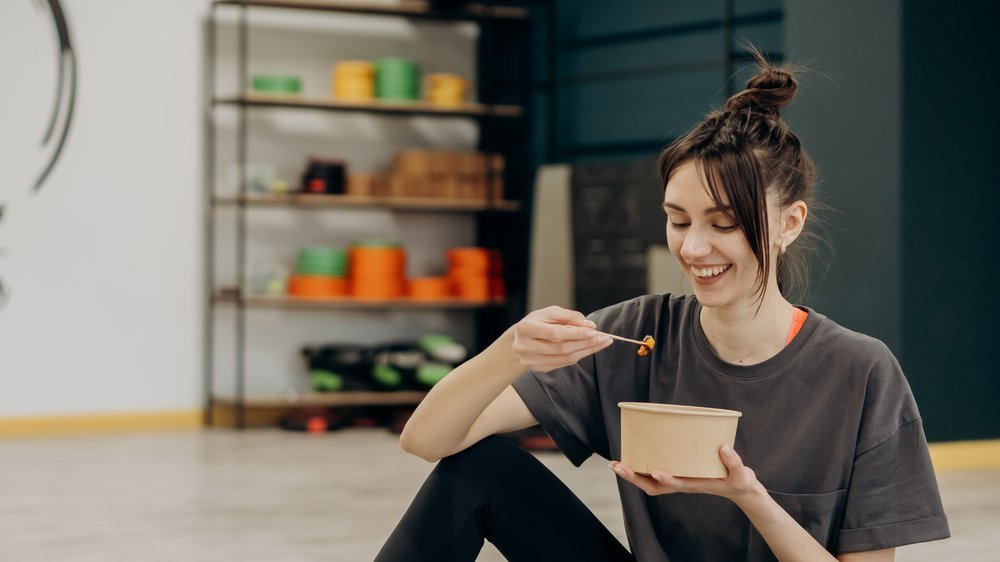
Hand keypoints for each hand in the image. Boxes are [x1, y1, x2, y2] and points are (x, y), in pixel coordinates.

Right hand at [510, 306, 612, 372]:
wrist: (517, 340)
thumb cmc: (536, 322)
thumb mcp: (549, 313)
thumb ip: (569, 316)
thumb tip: (590, 325)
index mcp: (526, 328)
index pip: (555, 333)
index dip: (576, 333)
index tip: (595, 331)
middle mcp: (525, 347)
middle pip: (561, 348)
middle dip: (585, 343)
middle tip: (604, 338)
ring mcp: (530, 361)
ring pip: (564, 359)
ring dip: (586, 351)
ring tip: (601, 343)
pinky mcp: (538, 369)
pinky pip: (563, 364)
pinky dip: (578, 356)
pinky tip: (589, 349)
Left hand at [609, 445, 760, 503]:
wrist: (737, 488)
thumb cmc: (738, 481)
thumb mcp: (741, 474)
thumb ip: (734, 462)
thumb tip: (724, 447)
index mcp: (696, 484)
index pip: (677, 484)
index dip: (666, 479)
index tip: (655, 471)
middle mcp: (682, 484)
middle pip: (654, 486)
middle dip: (635, 477)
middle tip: (617, 466)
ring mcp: (678, 480)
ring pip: (650, 481)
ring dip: (632, 474)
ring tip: (615, 464)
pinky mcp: (677, 473)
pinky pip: (654, 473)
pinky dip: (640, 467)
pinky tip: (631, 457)